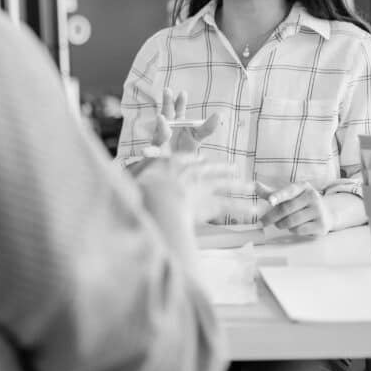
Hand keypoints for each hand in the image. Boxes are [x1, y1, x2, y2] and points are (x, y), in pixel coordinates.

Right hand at [136, 157, 255, 224]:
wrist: (156, 197)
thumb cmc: (140, 187)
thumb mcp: (130, 177)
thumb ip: (128, 175)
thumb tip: (115, 173)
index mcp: (172, 163)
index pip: (188, 160)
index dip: (196, 162)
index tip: (203, 162)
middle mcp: (191, 171)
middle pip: (211, 169)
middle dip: (223, 169)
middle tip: (234, 168)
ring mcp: (203, 186)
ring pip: (226, 184)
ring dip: (240, 185)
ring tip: (252, 186)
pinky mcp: (212, 203)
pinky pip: (231, 207)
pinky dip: (245, 209)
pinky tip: (255, 210)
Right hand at [144, 88, 219, 156]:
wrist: (176, 167)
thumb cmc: (185, 148)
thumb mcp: (198, 136)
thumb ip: (207, 127)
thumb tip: (219, 114)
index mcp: (176, 123)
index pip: (177, 109)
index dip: (179, 102)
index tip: (183, 93)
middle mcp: (166, 129)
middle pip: (166, 114)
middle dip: (166, 103)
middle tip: (167, 90)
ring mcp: (160, 141)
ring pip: (159, 132)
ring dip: (160, 125)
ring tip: (161, 117)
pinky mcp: (156, 156)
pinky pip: (151, 153)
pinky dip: (148, 152)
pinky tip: (145, 151)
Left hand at [256, 181, 333, 235]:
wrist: (327, 213)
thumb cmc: (301, 203)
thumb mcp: (289, 195)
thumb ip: (271, 192)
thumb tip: (255, 185)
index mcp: (303, 186)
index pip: (288, 191)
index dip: (278, 195)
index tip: (270, 201)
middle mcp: (312, 196)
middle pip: (286, 209)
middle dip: (271, 217)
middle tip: (262, 222)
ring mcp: (318, 211)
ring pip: (292, 221)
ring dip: (281, 224)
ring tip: (281, 223)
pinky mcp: (321, 225)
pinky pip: (299, 230)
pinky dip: (292, 230)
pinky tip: (294, 227)